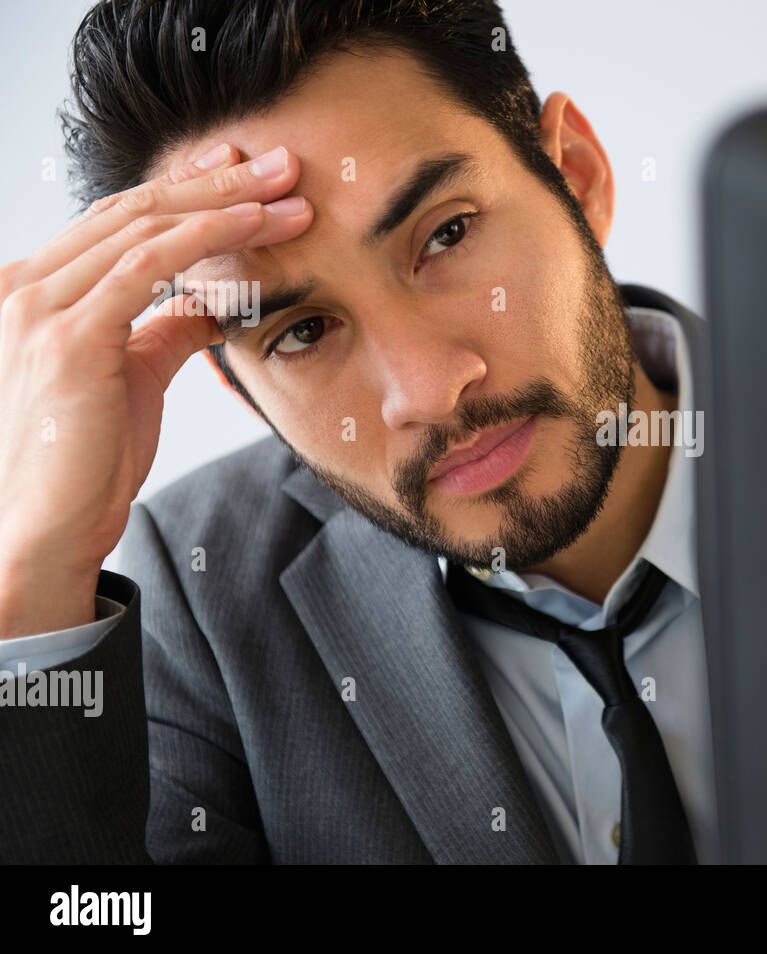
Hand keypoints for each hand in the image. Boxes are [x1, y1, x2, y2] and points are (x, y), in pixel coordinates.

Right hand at [0, 144, 312, 637]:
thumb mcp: (134, 375)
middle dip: (216, 181)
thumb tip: (212, 302)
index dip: (188, 190)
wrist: (50, 525)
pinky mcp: (68, 338)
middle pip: (134, 209)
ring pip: (146, 228)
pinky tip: (253, 225)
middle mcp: (28, 285)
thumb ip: (165, 330)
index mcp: (38, 288)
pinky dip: (205, 239)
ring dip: (226, 204)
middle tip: (284, 165)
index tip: (247, 172)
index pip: (119, 219)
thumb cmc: (89, 457)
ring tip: (289, 194)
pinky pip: (147, 267)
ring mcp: (40, 307)